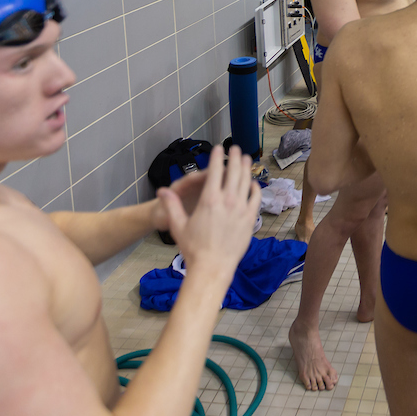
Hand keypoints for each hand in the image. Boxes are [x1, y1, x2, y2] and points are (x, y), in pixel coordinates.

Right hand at [158, 145, 261, 276]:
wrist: (212, 267)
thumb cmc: (193, 248)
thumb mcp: (178, 226)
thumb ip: (171, 205)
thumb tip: (161, 190)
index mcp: (209, 199)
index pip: (215, 171)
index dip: (217, 157)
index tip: (218, 148)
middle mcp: (227, 201)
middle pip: (234, 172)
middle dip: (235, 157)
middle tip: (236, 148)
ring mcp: (241, 209)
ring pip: (246, 182)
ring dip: (246, 168)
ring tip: (246, 159)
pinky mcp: (250, 220)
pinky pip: (255, 198)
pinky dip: (255, 188)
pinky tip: (254, 184)